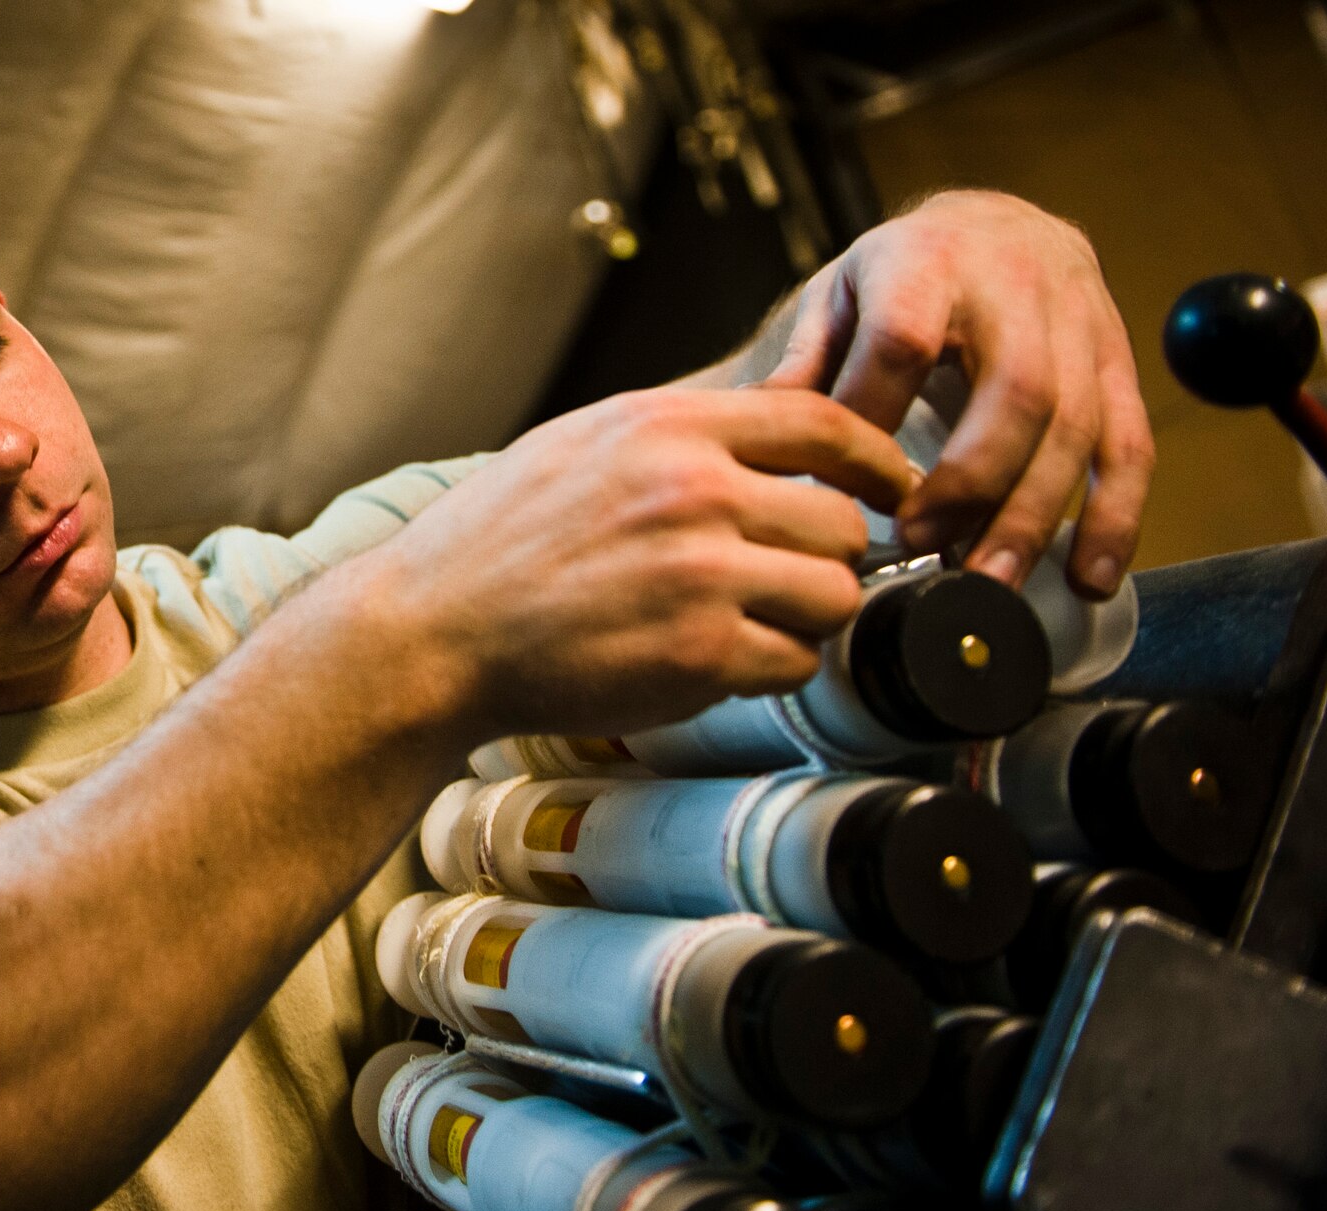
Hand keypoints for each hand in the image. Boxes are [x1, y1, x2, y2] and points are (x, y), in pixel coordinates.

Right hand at [359, 386, 916, 740]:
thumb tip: (778, 436)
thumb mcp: (583, 442)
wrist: (433, 631)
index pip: (826, 424)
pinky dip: (769, 670)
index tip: (892, 488)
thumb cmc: (496, 541)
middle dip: (828, 558)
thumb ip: (680, 434)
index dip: (879, 460)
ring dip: (804, 619)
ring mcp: (701, 575)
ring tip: (745, 623)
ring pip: (833, 598)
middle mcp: (695, 492)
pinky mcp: (699, 655)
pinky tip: (713, 661)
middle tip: (785, 579)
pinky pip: (793, 663)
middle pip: (844, 524)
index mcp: (669, 427)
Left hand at [762, 190, 1153, 599]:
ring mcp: (1079, 323)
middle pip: (1016, 391)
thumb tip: (759, 433)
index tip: (846, 484)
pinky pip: (1129, 445)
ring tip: (987, 580)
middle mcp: (1015, 283)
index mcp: (927, 259)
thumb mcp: (838, 296)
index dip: (875, 416)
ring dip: (1033, 516)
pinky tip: (1088, 576)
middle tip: (921, 546)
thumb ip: (804, 365)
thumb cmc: (904, 274)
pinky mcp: (1117, 364)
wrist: (994, 225)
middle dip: (971, 483)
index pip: (904, 338)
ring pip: (1075, 426)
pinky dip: (1113, 518)